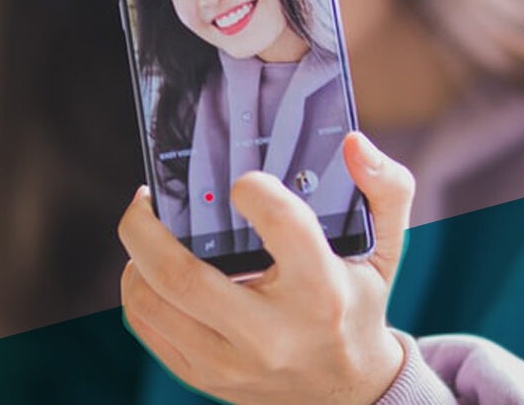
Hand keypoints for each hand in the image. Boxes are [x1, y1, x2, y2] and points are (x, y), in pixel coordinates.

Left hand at [118, 132, 416, 404]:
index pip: (282, 228)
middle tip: (148, 196)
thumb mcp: (386, 250)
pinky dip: (141, 288)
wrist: (347, 394)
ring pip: (150, 301)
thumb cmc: (357, 306)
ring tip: (151, 229)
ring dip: (137, 256)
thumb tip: (351, 143)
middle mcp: (271, 335)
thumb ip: (385, 188)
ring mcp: (230, 363)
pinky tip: (155, 268)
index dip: (255, 191)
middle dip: (145, 225)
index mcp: (322, 294)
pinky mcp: (203, 377)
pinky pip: (146, 326)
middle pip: (180, 273)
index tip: (242, 181)